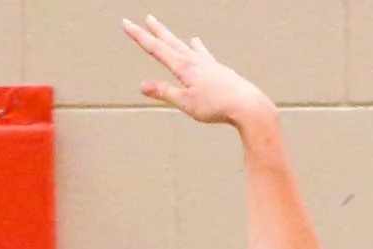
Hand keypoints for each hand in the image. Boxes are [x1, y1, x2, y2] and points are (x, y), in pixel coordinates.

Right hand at [123, 15, 274, 125]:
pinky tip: (198, 45)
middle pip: (171, 42)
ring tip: (166, 30)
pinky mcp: (218, 69)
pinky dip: (197, 48)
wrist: (246, 104)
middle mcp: (195, 60)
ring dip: (173, 38)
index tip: (126, 24)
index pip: (156, 49)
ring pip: (186, 46)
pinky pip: (203, 54)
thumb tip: (142, 85)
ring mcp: (208, 63)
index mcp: (184, 67)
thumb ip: (164, 92)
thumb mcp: (185, 102)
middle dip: (156, 31)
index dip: (139, 36)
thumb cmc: (216, 106)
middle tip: (146, 18)